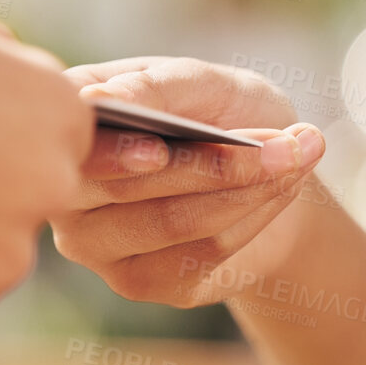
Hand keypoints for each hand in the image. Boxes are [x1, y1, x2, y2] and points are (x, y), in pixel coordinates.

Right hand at [50, 57, 327, 305]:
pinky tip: (283, 187)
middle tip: (290, 140)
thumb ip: (157, 86)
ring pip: (171, 223)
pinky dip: (254, 215)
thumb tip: (95, 98)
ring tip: (299, 153)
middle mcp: (66, 190)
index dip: (114, 152)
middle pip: (126, 189)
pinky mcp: (139, 282)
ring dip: (248, 188)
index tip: (159, 149)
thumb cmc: (224, 112)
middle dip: (215, 164)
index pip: (74, 144)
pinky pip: (202, 253)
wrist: (268, 170)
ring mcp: (96, 244)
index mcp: (71, 126)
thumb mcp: (204, 82)